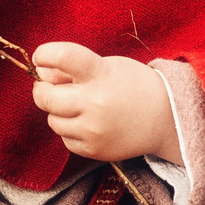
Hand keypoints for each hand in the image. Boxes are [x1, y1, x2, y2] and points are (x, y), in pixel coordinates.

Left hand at [31, 43, 178, 163]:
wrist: (165, 119)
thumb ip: (72, 69)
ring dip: (58, 111)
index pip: (63, 57)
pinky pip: (65, 139)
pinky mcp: (93, 150)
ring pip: (53, 120)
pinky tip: (89, 122)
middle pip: (45, 97)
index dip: (45, 54)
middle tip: (51, 86)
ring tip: (79, 106)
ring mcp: (93, 130)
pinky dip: (71, 130)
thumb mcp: (107, 66)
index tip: (40, 57)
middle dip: (43, 90)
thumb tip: (40, 75)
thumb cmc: (131, 85)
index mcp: (100, 74)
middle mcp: (95, 103)